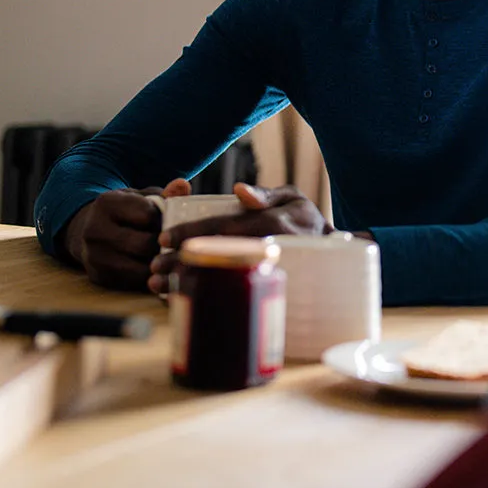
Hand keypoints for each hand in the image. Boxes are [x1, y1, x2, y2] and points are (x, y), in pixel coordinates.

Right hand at [65, 178, 190, 290]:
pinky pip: (134, 282)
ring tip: (170, 256)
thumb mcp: (143, 197)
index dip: (164, 219)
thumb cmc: (127, 212)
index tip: (168, 220)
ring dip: (160, 264)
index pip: (147, 214)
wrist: (92, 231)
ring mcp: (93, 256)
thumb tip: (183, 185)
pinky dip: (151, 277)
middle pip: (145, 244)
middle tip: (177, 243)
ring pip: (141, 267)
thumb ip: (165, 194)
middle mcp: (94, 230)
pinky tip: (159, 269)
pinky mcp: (99, 277)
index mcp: (106, 203)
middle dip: (165, 244)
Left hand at [148, 183, 332, 293]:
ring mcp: (270, 272)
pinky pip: (233, 293)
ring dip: (188, 281)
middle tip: (153, 267)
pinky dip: (205, 295)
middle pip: (218, 253)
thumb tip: (238, 190)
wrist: (334, 256)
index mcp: (273, 221)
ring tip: (159, 285)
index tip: (165, 237)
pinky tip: (182, 297)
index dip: (194, 230)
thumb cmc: (306, 221)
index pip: (225, 224)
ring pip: (222, 277)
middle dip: (182, 260)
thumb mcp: (293, 198)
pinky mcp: (269, 290)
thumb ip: (266, 194)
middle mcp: (270, 247)